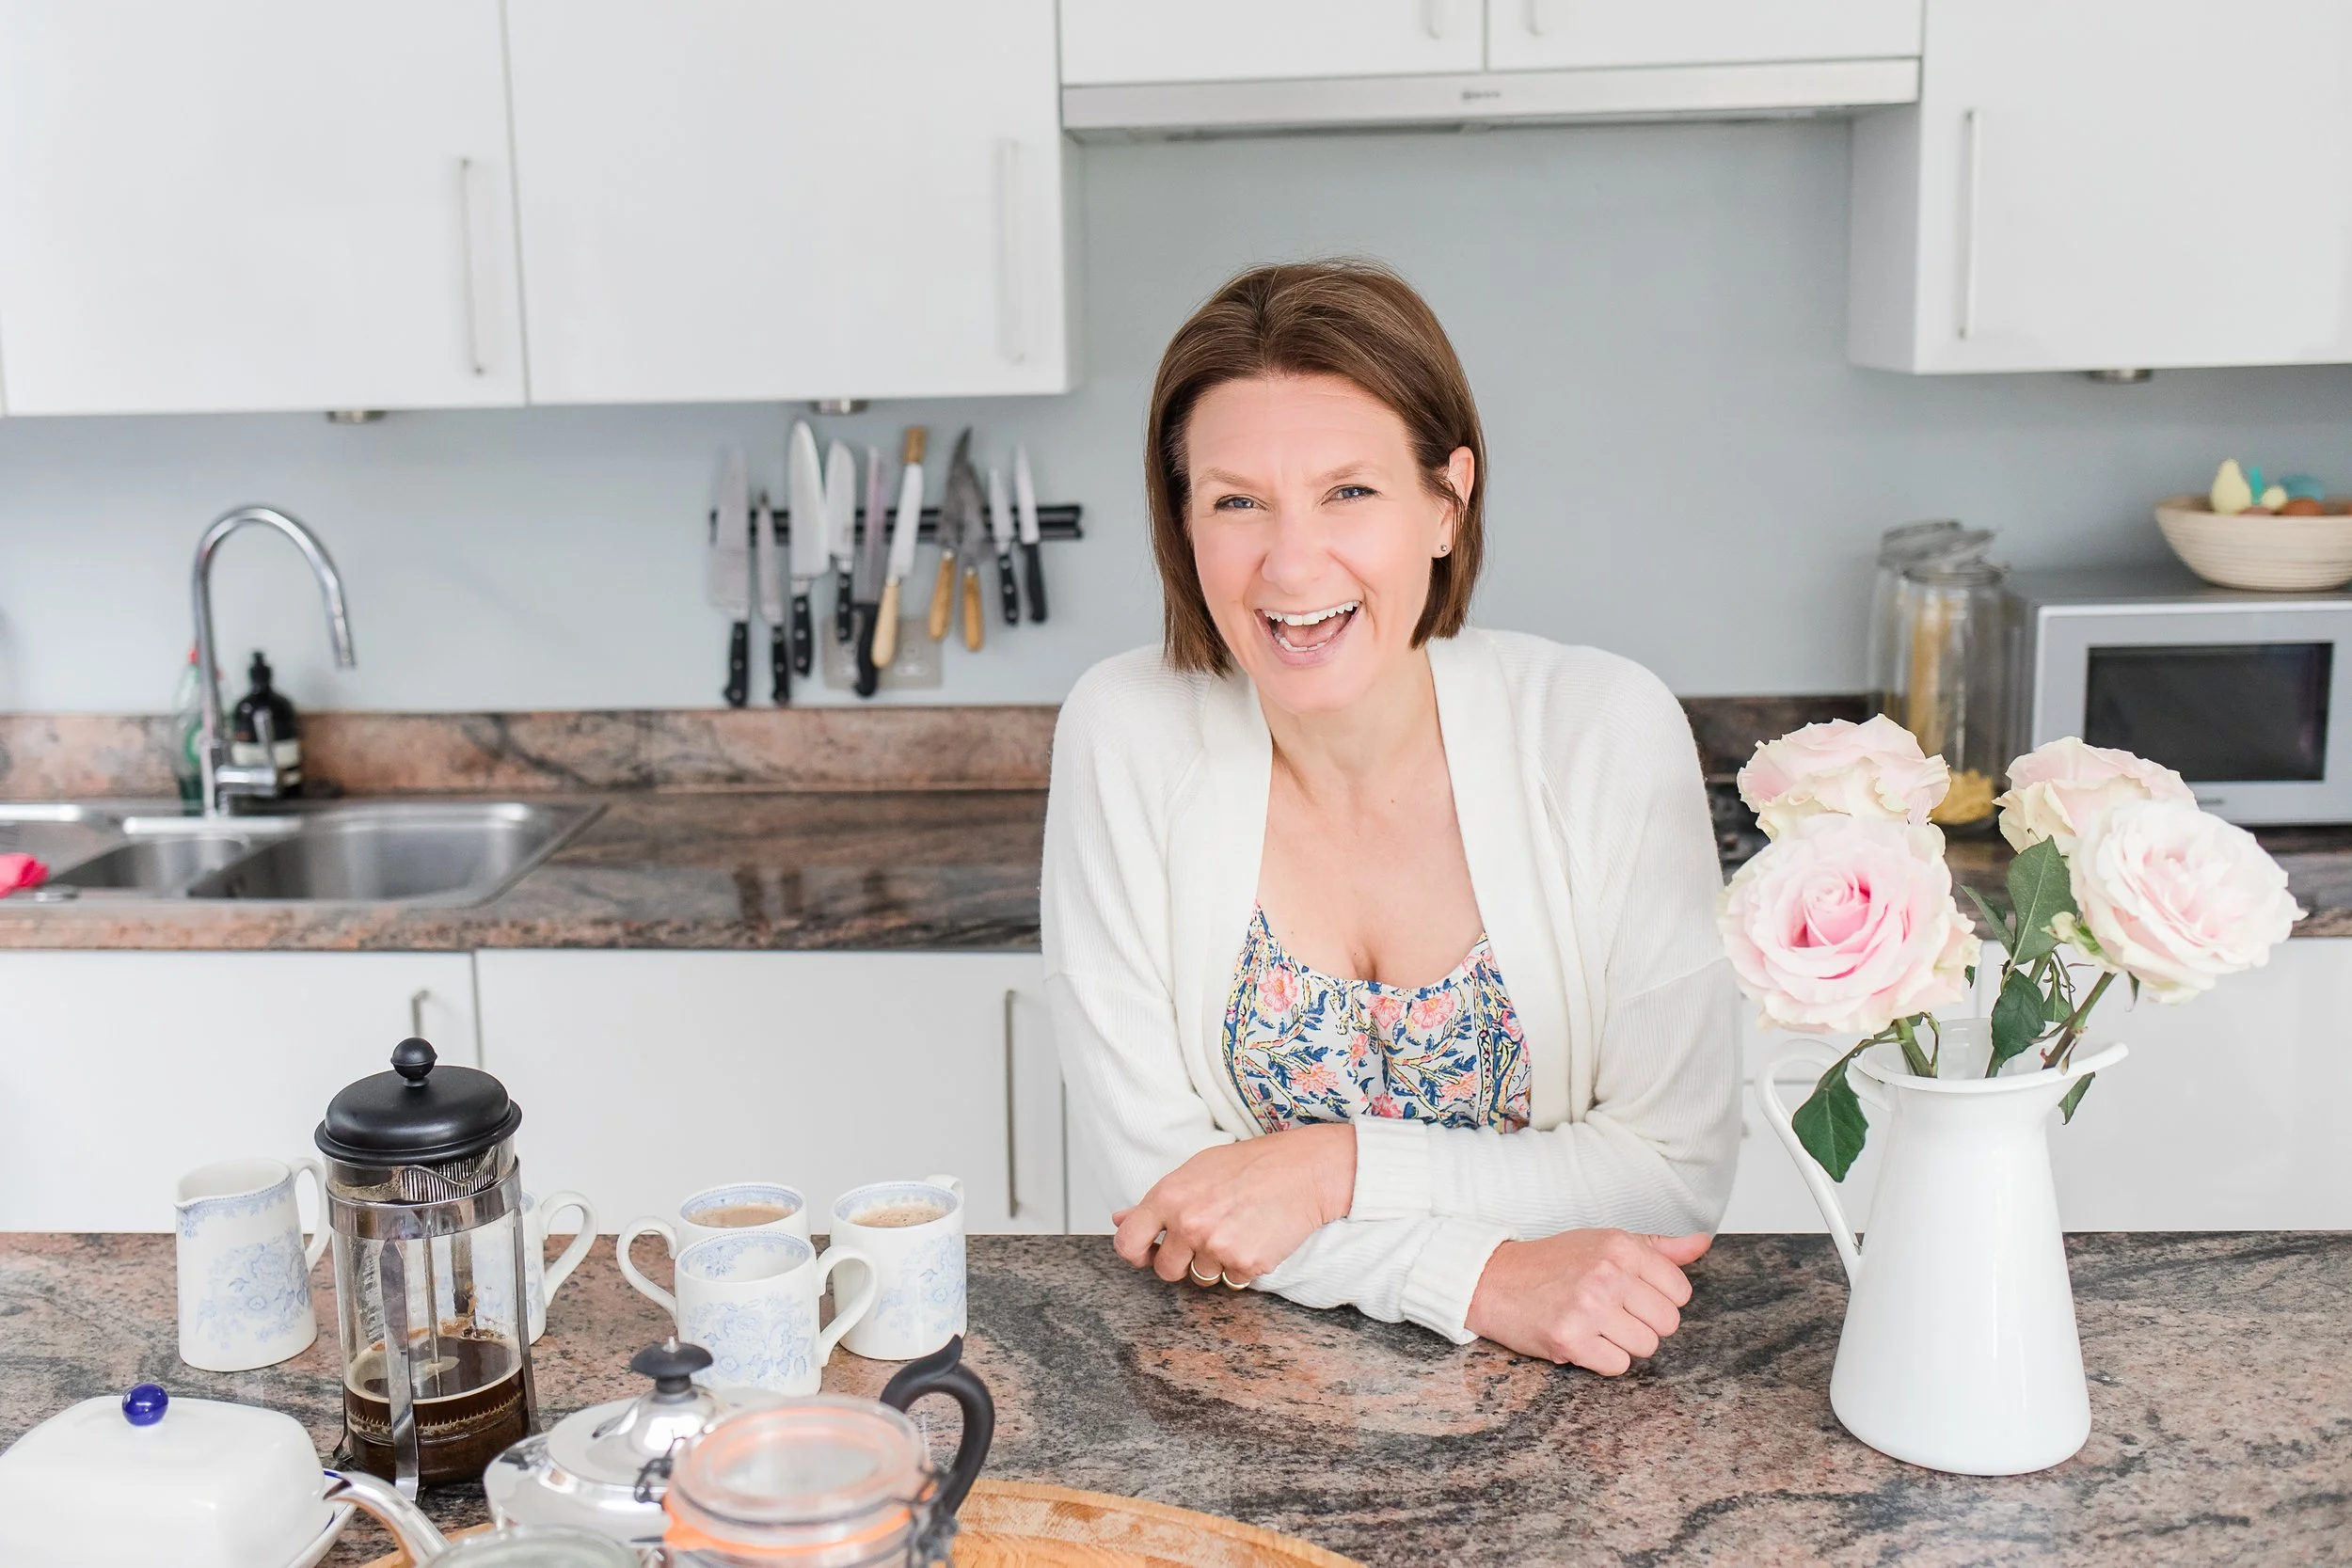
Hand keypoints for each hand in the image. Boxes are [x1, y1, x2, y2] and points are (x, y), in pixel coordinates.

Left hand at [1112, 1123, 1355, 1288]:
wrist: (1304, 1170)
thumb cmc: (1250, 1164)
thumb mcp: (1196, 1170)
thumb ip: (1157, 1201)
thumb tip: (1120, 1219)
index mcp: (1169, 1196)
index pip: (1127, 1243)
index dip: (1136, 1253)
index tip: (1148, 1251)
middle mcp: (1188, 1224)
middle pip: (1165, 1270)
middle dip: (1181, 1261)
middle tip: (1206, 1236)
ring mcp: (1217, 1246)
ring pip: (1201, 1277)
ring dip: (1215, 1262)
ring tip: (1237, 1228)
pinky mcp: (1246, 1263)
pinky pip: (1234, 1279)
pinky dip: (1244, 1265)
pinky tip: (1257, 1236)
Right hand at [1464, 1229, 1708, 1374]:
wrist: (1493, 1280)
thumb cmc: (1553, 1262)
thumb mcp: (1604, 1243)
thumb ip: (1657, 1248)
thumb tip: (1702, 1242)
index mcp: (1621, 1247)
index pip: (1680, 1290)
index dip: (1660, 1299)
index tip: (1633, 1296)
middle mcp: (1607, 1274)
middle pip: (1667, 1323)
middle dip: (1644, 1324)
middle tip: (1612, 1313)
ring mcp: (1588, 1307)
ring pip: (1645, 1347)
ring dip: (1623, 1343)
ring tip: (1595, 1326)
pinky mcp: (1570, 1339)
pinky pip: (1617, 1365)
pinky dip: (1601, 1359)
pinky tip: (1582, 1339)